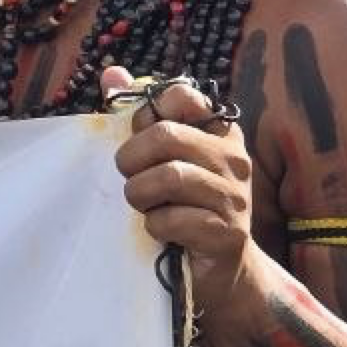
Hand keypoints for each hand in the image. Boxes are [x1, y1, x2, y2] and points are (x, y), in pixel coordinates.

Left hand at [102, 66, 262, 322]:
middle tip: (130, 178)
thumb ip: (139, 116)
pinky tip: (162, 231)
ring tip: (143, 207)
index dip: (147, 117)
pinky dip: (155, 226)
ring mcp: (234, 196)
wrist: (222, 273)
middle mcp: (233, 158)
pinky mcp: (227, 233)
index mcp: (219, 131)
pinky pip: (173, 219)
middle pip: (166, 135)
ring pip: (169, 178)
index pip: (181, 96)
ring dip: (140, 196)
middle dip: (132, 159)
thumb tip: (111, 73)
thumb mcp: (163, 159)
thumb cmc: (185, 208)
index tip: (142, 141)